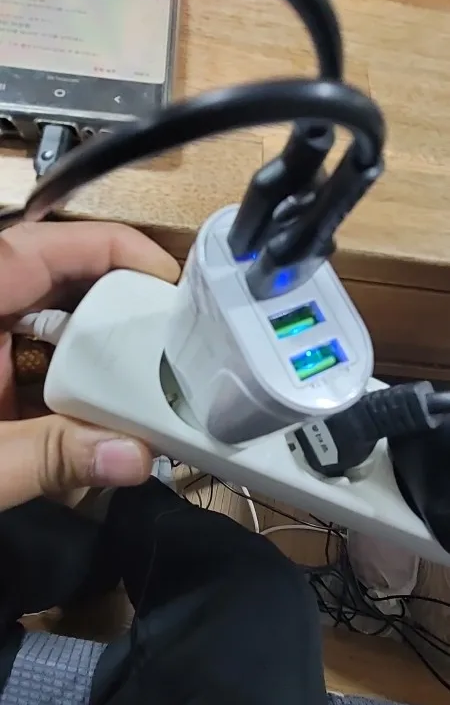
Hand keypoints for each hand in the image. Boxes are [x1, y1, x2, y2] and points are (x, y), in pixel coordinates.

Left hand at [0, 221, 179, 511]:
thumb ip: (47, 458)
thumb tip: (133, 458)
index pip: (47, 246)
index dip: (115, 249)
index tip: (169, 280)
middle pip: (59, 287)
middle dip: (116, 314)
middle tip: (170, 344)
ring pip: (48, 332)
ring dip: (96, 359)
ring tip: (146, 385)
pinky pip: (31, 370)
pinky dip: (67, 391)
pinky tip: (98, 422)